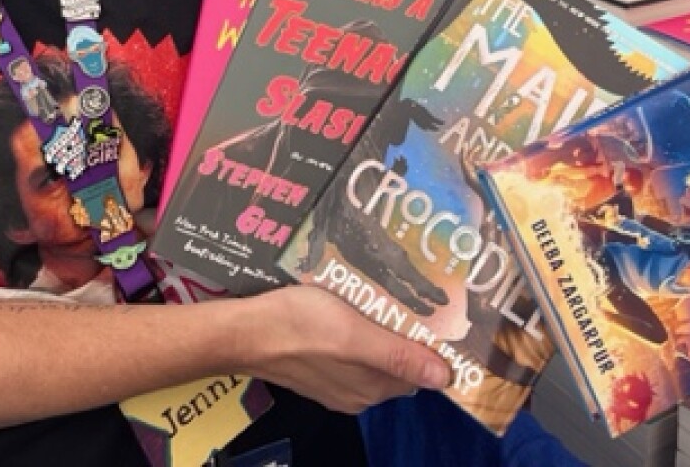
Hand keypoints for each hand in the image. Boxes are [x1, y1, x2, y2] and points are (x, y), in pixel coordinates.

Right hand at [240, 285, 451, 413]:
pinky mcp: (315, 371)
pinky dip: (354, 334)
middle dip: (403, 333)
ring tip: (376, 296)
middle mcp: (358, 394)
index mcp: (372, 389)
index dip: (428, 342)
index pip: (418, 370)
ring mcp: (334, 385)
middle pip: (396, 362)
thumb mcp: (354, 334)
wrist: (244, 332)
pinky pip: (347, 354)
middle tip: (402, 294)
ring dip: (377, 330)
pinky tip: (345, 311)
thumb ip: (398, 355)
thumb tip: (446, 379)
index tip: (430, 309)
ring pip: (372, 357)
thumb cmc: (301, 326)